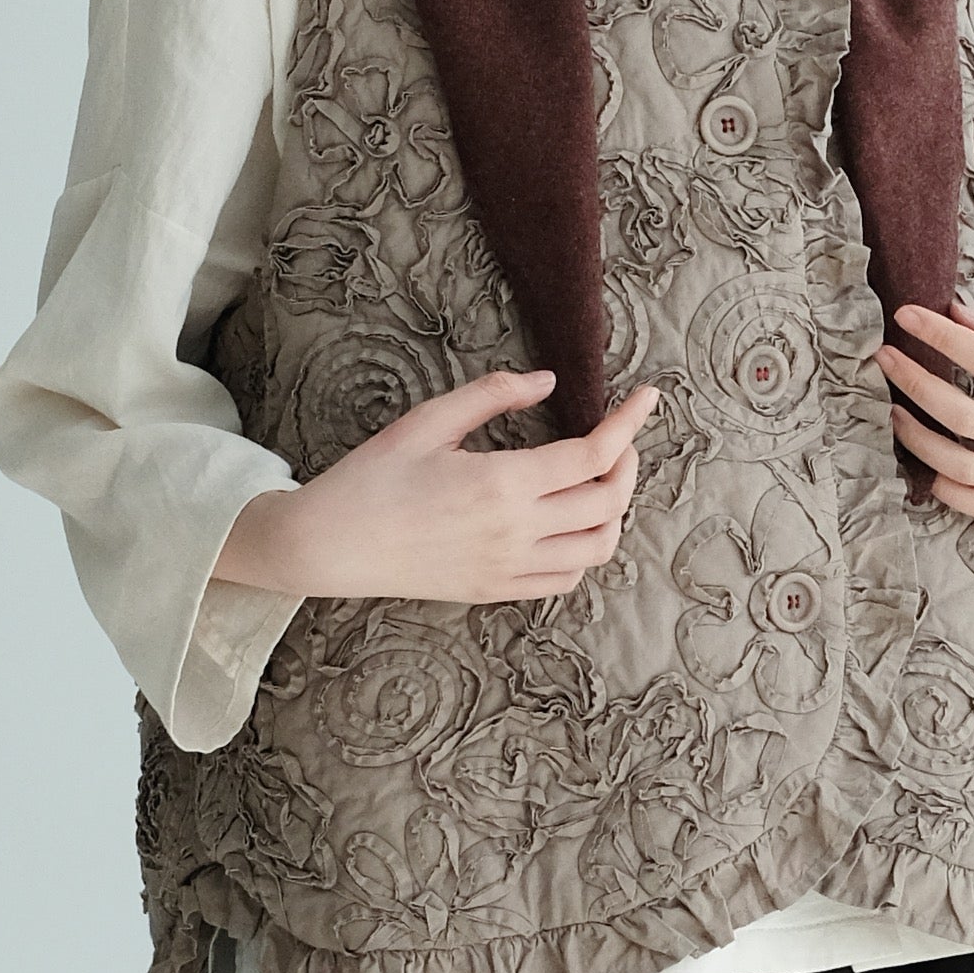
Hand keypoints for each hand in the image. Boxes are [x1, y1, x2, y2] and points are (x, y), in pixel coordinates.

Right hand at [208, 369, 658, 610]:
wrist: (327, 546)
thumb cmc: (371, 478)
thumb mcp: (428, 420)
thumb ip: (493, 395)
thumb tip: (549, 381)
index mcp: (502, 484)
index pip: (593, 455)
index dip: (628, 423)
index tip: (646, 398)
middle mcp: (515, 532)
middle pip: (608, 502)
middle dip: (627, 463)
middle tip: (619, 435)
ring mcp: (508, 568)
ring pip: (597, 548)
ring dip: (614, 511)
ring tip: (602, 480)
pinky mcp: (494, 590)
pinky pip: (564, 579)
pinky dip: (585, 551)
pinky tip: (572, 524)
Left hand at [874, 306, 973, 525]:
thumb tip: (962, 316)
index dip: (942, 338)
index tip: (908, 317)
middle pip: (969, 419)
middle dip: (916, 386)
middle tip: (886, 360)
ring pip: (968, 472)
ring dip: (921, 442)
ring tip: (896, 412)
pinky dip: (949, 491)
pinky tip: (929, 466)